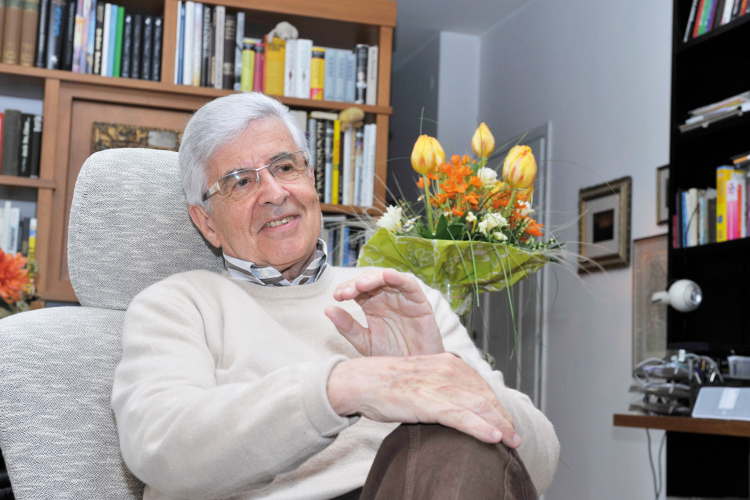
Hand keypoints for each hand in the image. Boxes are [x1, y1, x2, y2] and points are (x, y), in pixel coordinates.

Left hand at [325, 269, 443, 356]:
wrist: (415, 370)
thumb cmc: (392, 356)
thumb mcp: (365, 342)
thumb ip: (347, 327)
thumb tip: (327, 309)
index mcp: (372, 306)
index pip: (356, 290)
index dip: (346, 289)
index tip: (337, 296)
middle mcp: (386, 298)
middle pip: (370, 281)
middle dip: (356, 284)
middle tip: (346, 293)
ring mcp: (402, 299)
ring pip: (388, 278)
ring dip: (374, 278)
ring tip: (361, 285)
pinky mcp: (419, 302)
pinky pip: (410, 285)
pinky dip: (400, 278)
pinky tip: (388, 276)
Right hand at [327, 353, 519, 447]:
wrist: (360, 381)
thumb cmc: (386, 383)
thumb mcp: (420, 379)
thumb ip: (440, 387)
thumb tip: (456, 406)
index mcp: (446, 361)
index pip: (480, 386)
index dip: (497, 406)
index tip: (506, 423)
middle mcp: (446, 369)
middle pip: (484, 397)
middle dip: (503, 418)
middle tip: (516, 437)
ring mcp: (438, 385)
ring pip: (478, 407)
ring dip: (499, 426)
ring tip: (512, 442)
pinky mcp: (428, 401)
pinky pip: (461, 417)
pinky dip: (480, 428)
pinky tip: (494, 438)